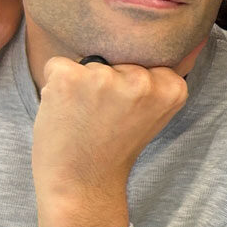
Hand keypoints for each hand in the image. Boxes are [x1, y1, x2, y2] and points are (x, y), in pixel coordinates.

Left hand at [31, 56, 191, 226]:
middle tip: (103, 118)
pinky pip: (57, 66)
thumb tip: (172, 41)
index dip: (129, 85)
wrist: (82, 185)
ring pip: (88, 62)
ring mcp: (105, 78)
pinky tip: (65, 113)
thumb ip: (157, 84)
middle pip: (118, 58)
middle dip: (106, 81)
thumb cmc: (113, 149)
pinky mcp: (69, 79)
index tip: (126, 113)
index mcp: (172, 88)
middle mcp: (143, 80)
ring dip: (80, 85)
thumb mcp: (153, 114)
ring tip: (83, 117)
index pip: (146, 61)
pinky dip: (54, 86)